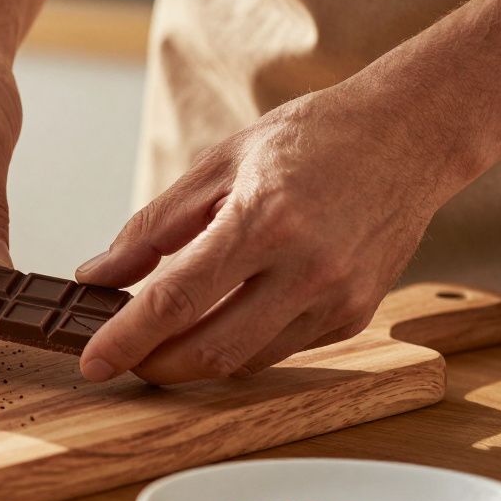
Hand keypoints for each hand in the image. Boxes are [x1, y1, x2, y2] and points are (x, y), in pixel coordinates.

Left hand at [75, 87, 466, 383]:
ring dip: (195, 361)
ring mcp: (337, 298)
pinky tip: (221, 322)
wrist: (408, 134)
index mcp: (264, 219)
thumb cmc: (309, 139)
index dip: (127, 339)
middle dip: (155, 366)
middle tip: (122, 360)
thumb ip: (152, 226)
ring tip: (161, 343)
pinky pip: (280, 349)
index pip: (178, 299)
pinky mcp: (355, 314)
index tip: (92, 362)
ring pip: (246, 360)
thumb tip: (98, 275)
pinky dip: (240, 345)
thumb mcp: (218, 163)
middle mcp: (306, 267)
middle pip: (212, 349)